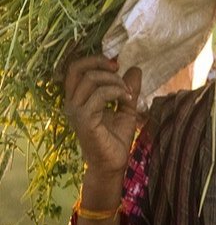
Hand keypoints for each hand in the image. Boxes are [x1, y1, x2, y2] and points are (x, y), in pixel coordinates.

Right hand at [64, 54, 141, 178]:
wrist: (114, 164)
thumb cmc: (116, 138)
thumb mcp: (126, 107)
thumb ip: (128, 88)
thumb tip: (135, 68)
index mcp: (78, 98)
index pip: (75, 69)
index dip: (93, 60)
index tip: (115, 65)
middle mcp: (72, 103)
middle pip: (77, 68)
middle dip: (101, 64)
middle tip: (119, 72)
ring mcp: (76, 112)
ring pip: (90, 80)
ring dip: (114, 81)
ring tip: (128, 93)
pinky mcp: (84, 121)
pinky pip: (99, 95)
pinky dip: (116, 91)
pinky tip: (127, 99)